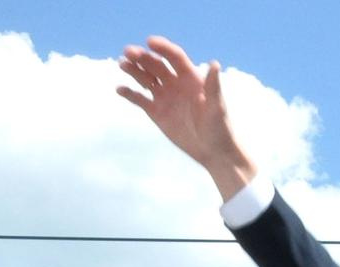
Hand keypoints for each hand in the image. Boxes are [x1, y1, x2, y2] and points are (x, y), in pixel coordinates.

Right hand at [116, 36, 256, 200]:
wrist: (213, 152)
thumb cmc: (220, 129)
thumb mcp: (217, 108)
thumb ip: (213, 86)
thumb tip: (215, 64)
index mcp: (191, 77)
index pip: (174, 57)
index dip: (162, 48)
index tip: (149, 42)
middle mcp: (175, 83)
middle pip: (156, 64)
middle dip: (142, 57)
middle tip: (128, 52)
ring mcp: (164, 97)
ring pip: (145, 78)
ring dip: (133, 70)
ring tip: (122, 64)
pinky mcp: (156, 112)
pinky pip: (139, 99)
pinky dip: (129, 93)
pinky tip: (120, 89)